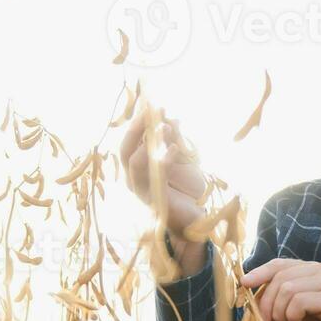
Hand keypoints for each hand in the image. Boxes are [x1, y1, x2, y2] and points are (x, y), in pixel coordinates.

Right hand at [117, 103, 206, 239]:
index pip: (130, 140)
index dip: (138, 121)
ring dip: (148, 142)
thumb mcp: (182, 158)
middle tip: (150, 110)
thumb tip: (169, 117)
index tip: (149, 102)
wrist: (196, 218)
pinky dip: (164, 161)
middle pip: (125, 148)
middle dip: (137, 127)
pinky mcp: (155, 201)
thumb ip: (174, 140)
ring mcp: (141, 190)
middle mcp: (133, 178)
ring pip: (134, 162)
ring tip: (164, 127)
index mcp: (137, 166)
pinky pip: (154, 178)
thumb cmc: (186, 189)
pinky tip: (175, 149)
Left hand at [239, 259, 320, 320]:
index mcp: (313, 270)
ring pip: (286, 288)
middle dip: (265, 302)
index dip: (259, 272)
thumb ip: (282, 304)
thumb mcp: (300, 315)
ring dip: (278, 313)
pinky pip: (298, 302)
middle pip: (279, 276)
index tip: (243, 285)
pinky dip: (290, 317)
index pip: (280, 264)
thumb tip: (253, 302)